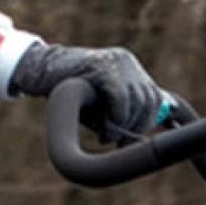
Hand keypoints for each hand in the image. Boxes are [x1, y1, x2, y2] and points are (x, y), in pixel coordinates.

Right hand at [10, 42, 170, 143]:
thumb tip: (140, 140)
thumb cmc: (70, 95)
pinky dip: (117, 116)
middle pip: (151, 101)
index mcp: (132, 72)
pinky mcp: (103, 65)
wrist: (40, 71)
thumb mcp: (101, 108)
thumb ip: (122, 117)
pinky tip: (104, 127)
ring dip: (125, 125)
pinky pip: (121, 96)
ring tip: (106, 136)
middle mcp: (128, 63)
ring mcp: (118, 61)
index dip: (164, 118)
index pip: (159, 97)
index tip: (159, 134)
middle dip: (138, 127)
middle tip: (119, 143)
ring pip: (139, 100)